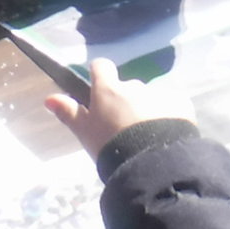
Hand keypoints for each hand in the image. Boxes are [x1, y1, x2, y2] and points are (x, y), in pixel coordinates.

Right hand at [42, 59, 189, 157]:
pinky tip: (163, 135)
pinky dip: (167, 115)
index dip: (99, 76)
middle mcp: (134, 85)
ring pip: (149, 97)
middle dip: (125, 101)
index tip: (99, 91)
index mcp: (109, 89)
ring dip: (146, 109)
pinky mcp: (179, 103)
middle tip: (123, 127)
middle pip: (127, 87)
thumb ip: (69, 113)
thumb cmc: (110, 146)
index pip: (101, 66)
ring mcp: (158, 93)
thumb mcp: (84, 132)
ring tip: (145, 136)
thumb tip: (49, 98)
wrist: (150, 162)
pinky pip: (170, 105)